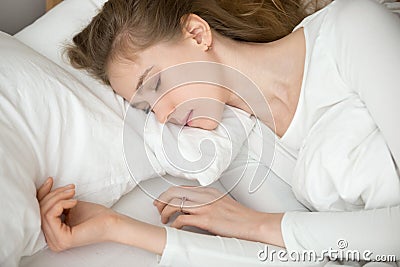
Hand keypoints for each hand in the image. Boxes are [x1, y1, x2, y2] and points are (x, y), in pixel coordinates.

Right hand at [36, 177, 118, 251]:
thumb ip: (55, 202)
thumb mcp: (70, 205)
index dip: (42, 194)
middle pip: (40, 212)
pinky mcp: (63, 239)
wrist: (111, 222)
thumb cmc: (95, 215)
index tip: (50, 180)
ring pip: (44, 212)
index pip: (39, 213)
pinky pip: (51, 216)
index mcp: (53, 234)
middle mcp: (52, 241)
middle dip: (54, 194)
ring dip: (59, 197)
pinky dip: (61, 204)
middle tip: (70, 189)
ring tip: (73, 193)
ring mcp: (56, 242)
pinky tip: (74, 202)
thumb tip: (44, 189)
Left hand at [154, 186, 284, 246]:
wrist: (254, 223)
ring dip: (166, 212)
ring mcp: (206, 207)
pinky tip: (175, 227)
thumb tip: (192, 208)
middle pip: (174, 192)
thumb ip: (207, 202)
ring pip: (176, 204)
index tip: (162, 201)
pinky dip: (175, 224)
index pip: (181, 188)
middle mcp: (205, 196)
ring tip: (165, 219)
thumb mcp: (221, 203)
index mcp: (209, 191)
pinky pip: (183, 219)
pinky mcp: (207, 219)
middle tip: (158, 209)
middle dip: (162, 200)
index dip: (168, 194)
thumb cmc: (240, 217)